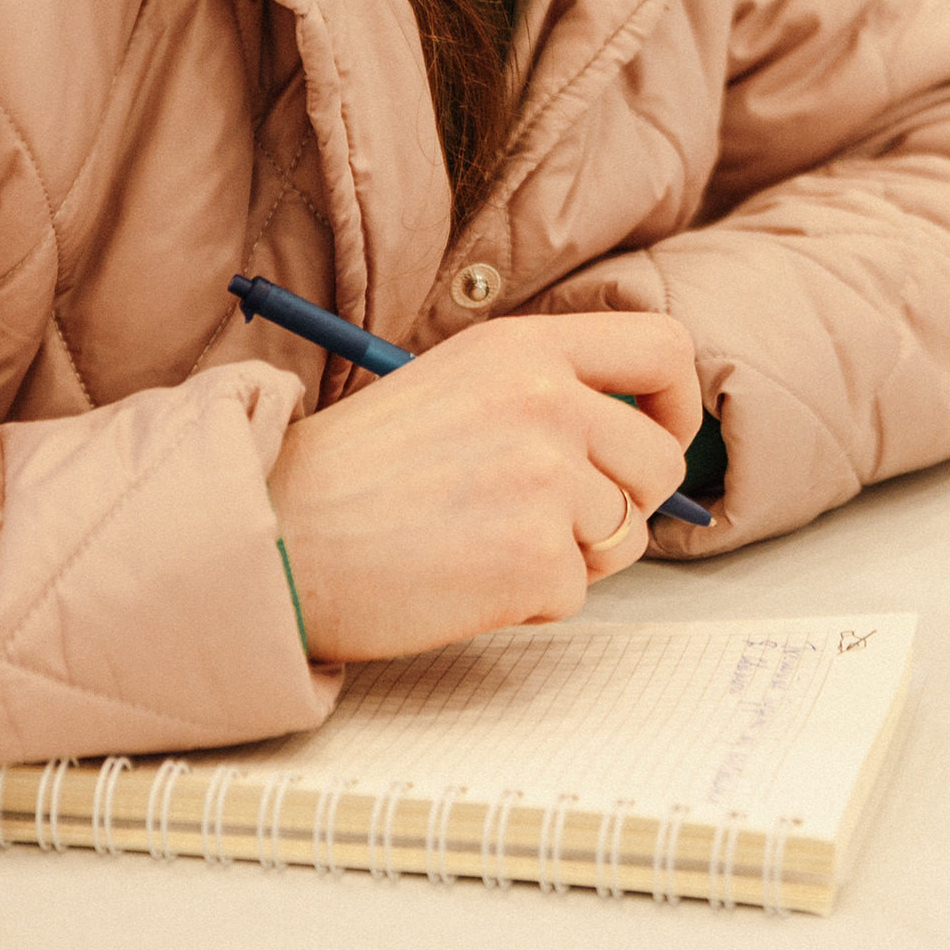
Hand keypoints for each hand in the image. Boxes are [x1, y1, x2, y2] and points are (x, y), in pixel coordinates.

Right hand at [266, 313, 702, 661]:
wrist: (274, 536)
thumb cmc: (354, 473)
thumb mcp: (456, 385)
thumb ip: (545, 392)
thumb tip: (637, 437)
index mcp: (524, 348)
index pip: (665, 348)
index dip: (675, 406)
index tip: (652, 442)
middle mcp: (545, 400)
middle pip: (660, 461)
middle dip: (625, 504)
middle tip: (552, 522)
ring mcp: (544, 479)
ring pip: (623, 534)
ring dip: (569, 556)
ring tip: (483, 545)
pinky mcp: (534, 557)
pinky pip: (576, 593)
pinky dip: (528, 601)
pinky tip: (462, 580)